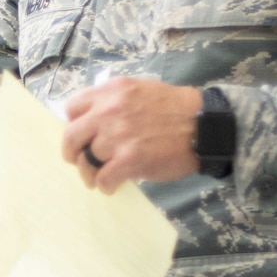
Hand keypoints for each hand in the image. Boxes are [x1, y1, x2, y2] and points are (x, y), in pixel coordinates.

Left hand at [62, 77, 201, 190]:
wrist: (206, 125)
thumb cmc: (175, 108)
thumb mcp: (140, 90)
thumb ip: (114, 101)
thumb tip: (92, 119)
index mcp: (110, 91)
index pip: (72, 108)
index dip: (74, 123)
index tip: (81, 135)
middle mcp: (108, 111)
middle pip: (71, 136)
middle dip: (71, 152)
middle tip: (77, 161)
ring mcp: (117, 136)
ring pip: (86, 160)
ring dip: (89, 173)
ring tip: (96, 178)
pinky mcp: (129, 159)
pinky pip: (103, 178)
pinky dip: (104, 185)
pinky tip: (111, 186)